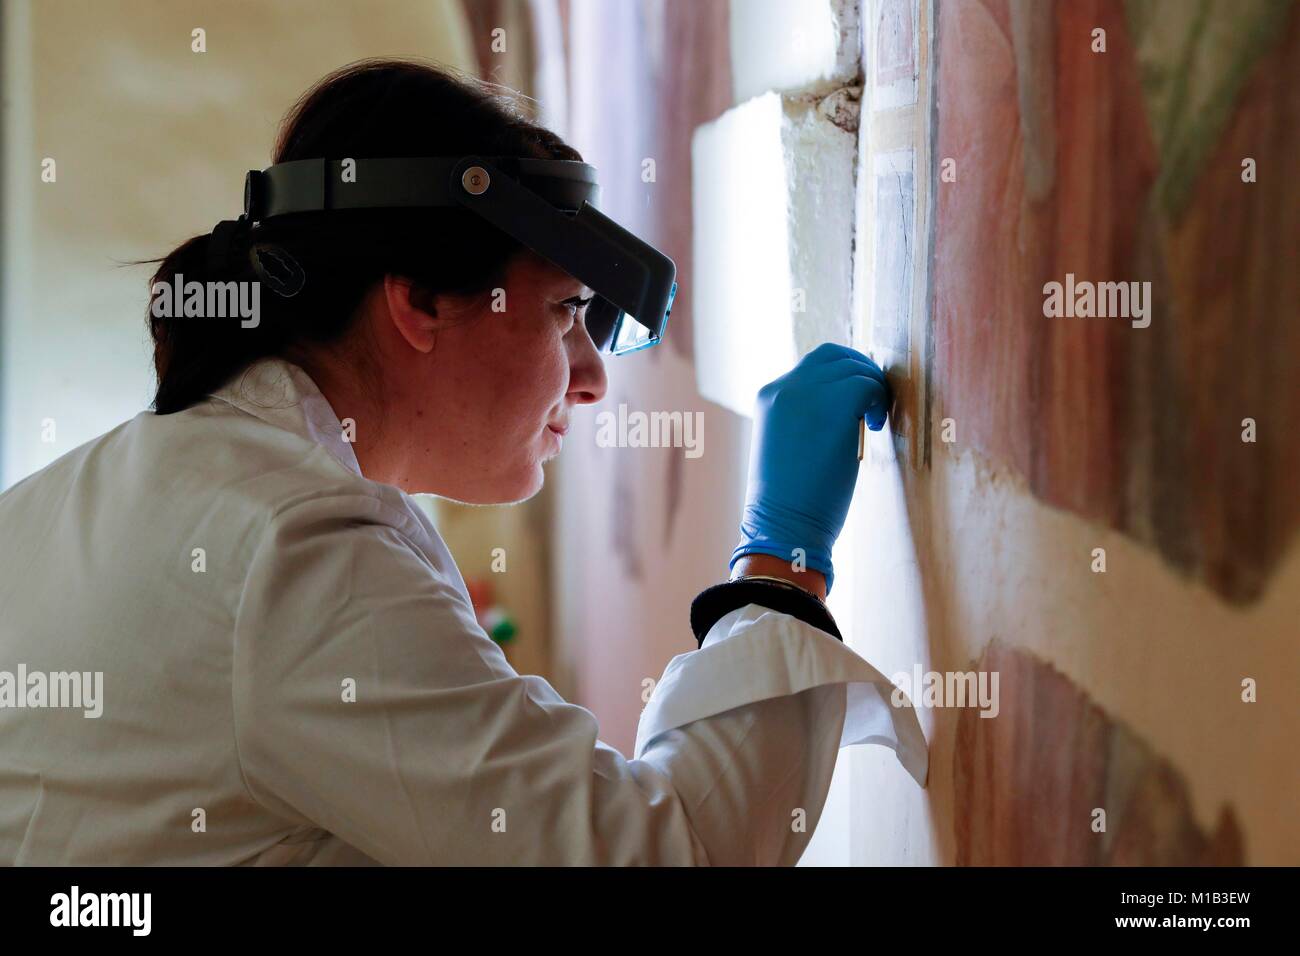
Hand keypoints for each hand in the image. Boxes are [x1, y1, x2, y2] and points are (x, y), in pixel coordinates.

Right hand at [730, 343, 889, 594]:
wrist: (783, 526)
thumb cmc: (789, 501)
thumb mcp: (787, 446)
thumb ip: (806, 417)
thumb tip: (845, 404)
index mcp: (769, 397)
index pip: (811, 366)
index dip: (841, 376)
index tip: (857, 400)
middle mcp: (784, 389)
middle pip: (832, 354)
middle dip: (860, 369)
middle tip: (875, 399)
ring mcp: (806, 395)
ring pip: (853, 368)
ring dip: (872, 388)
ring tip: (875, 419)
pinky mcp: (832, 407)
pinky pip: (867, 385)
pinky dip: (878, 400)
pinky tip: (876, 426)